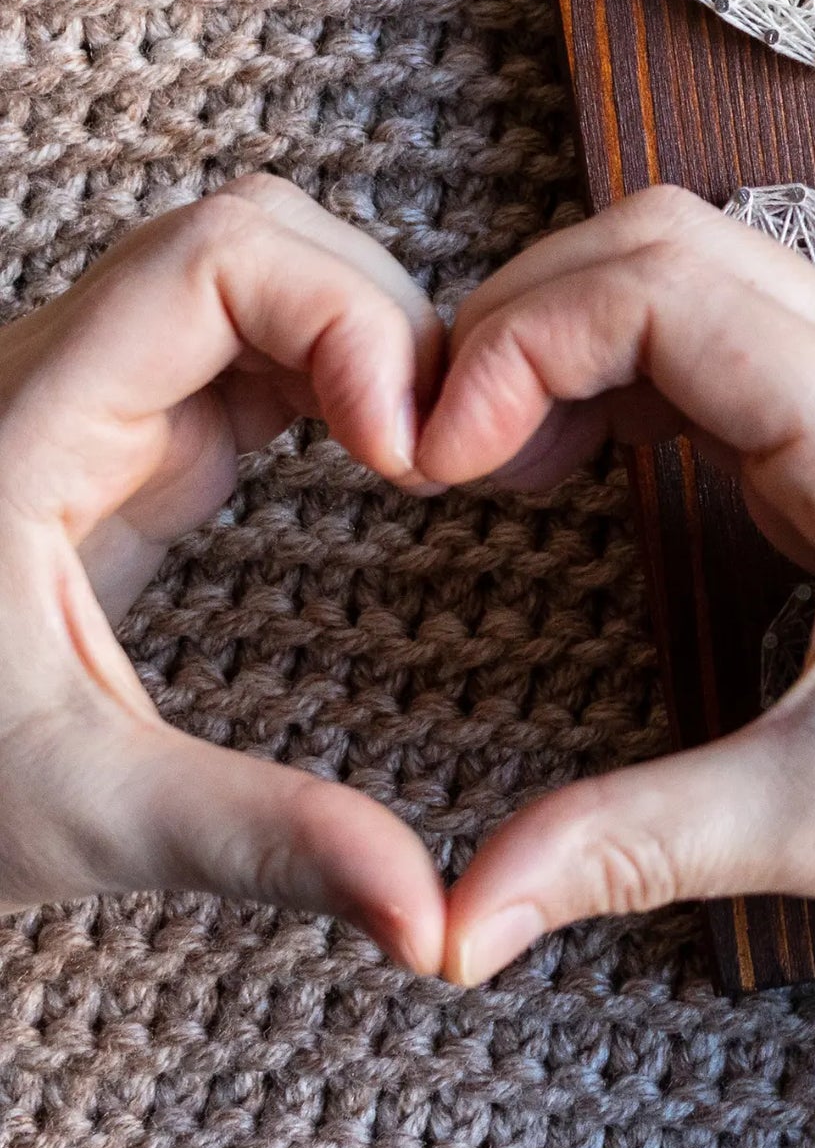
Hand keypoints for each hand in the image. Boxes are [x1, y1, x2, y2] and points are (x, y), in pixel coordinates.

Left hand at [0, 174, 446, 971]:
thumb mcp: (77, 816)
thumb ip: (256, 841)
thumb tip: (431, 913)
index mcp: (30, 430)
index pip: (218, 261)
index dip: (350, 320)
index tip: (411, 452)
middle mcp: (60, 377)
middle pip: (257, 233)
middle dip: (381, 316)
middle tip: (441, 451)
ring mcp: (93, 393)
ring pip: (264, 266)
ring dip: (368, 334)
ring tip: (424, 451)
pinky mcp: (127, 430)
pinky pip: (258, 337)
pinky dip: (342, 370)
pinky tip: (379, 453)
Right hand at [420, 186, 814, 985]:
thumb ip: (627, 845)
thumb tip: (456, 921)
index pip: (662, 289)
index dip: (517, 342)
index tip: (435, 455)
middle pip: (675, 242)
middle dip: (531, 308)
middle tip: (440, 435)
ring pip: (712, 275)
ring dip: (585, 329)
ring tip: (494, 449)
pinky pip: (747, 342)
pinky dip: (644, 368)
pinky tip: (588, 457)